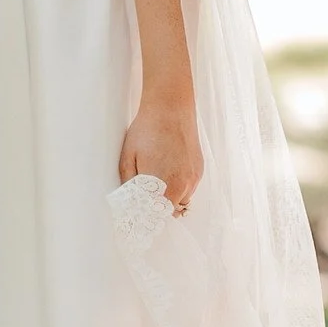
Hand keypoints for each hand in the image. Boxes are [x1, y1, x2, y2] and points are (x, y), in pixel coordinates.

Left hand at [119, 98, 202, 215]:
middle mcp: (183, 185)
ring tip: (156, 185)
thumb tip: (130, 201)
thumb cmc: (147, 130)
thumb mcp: (128, 157)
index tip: (139, 218)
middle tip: (145, 202)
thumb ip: (129, 184)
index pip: (157, 216)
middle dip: (158, 210)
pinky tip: (168, 171)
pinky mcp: (199, 169)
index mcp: (164, 185)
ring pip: (182, 200)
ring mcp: (194, 177)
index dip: (148, 218)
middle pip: (171, 211)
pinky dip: (179, 187)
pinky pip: (190, 187)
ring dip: (170, 199)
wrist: (170, 107)